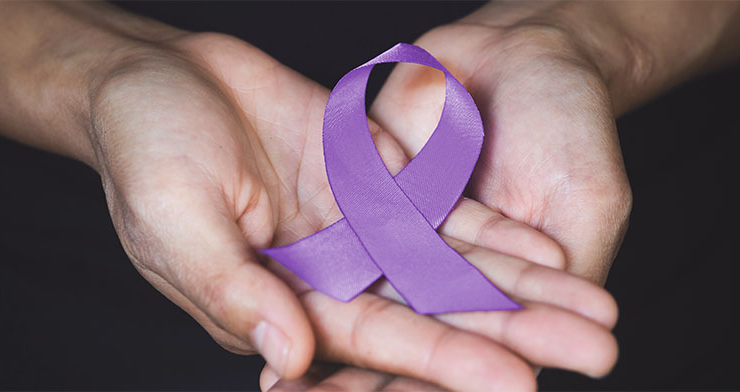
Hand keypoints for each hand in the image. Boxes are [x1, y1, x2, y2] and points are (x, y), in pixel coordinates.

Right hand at [91, 32, 616, 389]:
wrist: (152, 74)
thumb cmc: (143, 149)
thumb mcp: (175, 221)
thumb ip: (232, 290)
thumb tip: (291, 356)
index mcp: (276, 299)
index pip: (372, 339)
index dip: (443, 359)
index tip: (516, 382)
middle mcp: (325, 273)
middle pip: (430, 308)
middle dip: (511, 331)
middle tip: (594, 352)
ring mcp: (350, 225)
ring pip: (447, 262)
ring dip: (520, 286)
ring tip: (596, 309)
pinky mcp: (366, 177)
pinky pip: (436, 203)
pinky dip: (491, 226)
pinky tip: (549, 249)